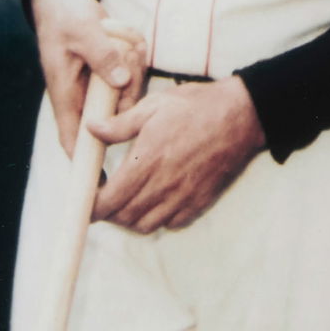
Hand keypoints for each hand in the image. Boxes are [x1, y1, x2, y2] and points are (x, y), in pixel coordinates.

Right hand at [29, 0, 146, 156]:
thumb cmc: (64, 17)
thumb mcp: (82, 32)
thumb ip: (102, 56)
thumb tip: (122, 81)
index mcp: (67, 96)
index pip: (75, 141)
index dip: (87, 165)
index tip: (105, 184)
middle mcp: (85, 95)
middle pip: (119, 114)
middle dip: (129, 88)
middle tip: (123, 53)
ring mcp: (101, 83)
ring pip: (131, 90)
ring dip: (132, 62)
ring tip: (117, 36)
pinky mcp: (114, 70)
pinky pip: (135, 70)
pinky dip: (134, 50)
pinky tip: (120, 32)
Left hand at [88, 76, 266, 232]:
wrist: (243, 116)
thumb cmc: (198, 107)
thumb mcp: (155, 105)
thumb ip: (120, 123)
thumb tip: (91, 129)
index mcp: (147, 160)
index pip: (108, 200)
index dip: (91, 205)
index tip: (86, 197)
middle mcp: (163, 185)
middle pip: (122, 217)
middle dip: (107, 212)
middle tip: (104, 196)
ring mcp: (182, 197)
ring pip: (144, 225)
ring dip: (129, 218)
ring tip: (127, 200)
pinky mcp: (199, 202)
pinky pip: (169, 223)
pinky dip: (156, 219)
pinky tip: (155, 200)